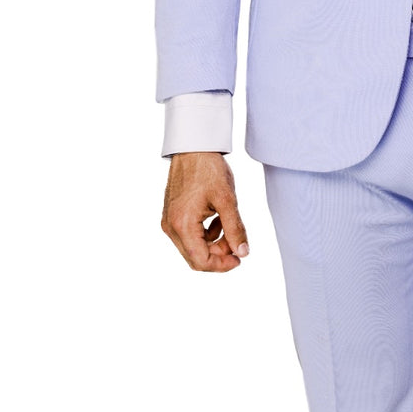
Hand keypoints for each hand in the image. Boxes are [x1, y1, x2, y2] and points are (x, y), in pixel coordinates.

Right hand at [162, 151, 248, 270]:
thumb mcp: (227, 199)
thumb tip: (243, 252)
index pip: (200, 261)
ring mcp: (169, 220)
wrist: (193, 145)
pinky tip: (217, 216)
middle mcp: (171, 226)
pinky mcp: (172, 213)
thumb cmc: (208, 168)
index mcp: (182, 225)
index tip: (239, 259)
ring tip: (228, 223)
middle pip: (195, 257)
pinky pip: (189, 233)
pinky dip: (205, 231)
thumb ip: (235, 229)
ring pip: (193, 246)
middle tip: (237, 242)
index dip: (222, 265)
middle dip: (219, 254)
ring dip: (214, 242)